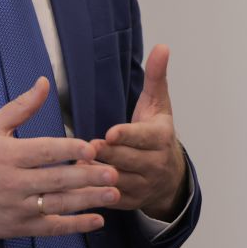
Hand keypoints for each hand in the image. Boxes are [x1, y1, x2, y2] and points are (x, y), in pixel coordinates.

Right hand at [0, 77, 119, 238]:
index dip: (68, 149)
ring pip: (59, 205)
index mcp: (9, 155)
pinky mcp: (20, 228)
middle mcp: (14, 183)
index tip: (91, 148)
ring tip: (114, 192)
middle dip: (87, 176)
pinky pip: (52, 229)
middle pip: (56, 179)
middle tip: (113, 171)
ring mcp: (18, 208)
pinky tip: (97, 220)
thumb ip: (21, 107)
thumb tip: (44, 82)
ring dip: (88, 200)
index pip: (43, 151)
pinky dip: (76, 226)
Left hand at [93, 45, 187, 220]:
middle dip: (107, 154)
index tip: (110, 134)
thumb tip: (162, 47)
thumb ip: (156, 76)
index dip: (126, 136)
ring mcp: (144, 185)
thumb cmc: (157, 133)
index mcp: (161, 138)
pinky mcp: (131, 201)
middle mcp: (155, 164)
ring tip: (76, 164)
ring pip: (118, 180)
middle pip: (127, 159)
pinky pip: (110, 197)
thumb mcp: (158, 103)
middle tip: (87, 147)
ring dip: (96, 174)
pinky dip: (93, 192)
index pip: (143, 137)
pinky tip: (76, 183)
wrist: (170, 176)